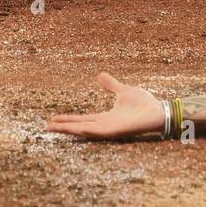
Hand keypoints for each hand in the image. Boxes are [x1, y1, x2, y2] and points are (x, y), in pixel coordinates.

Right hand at [47, 73, 164, 139]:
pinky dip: (89, 130)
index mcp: (105, 117)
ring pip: (86, 130)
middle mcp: (105, 125)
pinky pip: (101, 131)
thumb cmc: (144, 104)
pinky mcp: (118, 130)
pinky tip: (78, 129)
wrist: (159, 110)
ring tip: (54, 128)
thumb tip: (99, 75)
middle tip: (46, 127)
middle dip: (64, 127)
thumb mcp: (123, 91)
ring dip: (71, 129)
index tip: (53, 119)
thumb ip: (111, 85)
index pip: (82, 119)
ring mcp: (111, 129)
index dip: (68, 119)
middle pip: (80, 126)